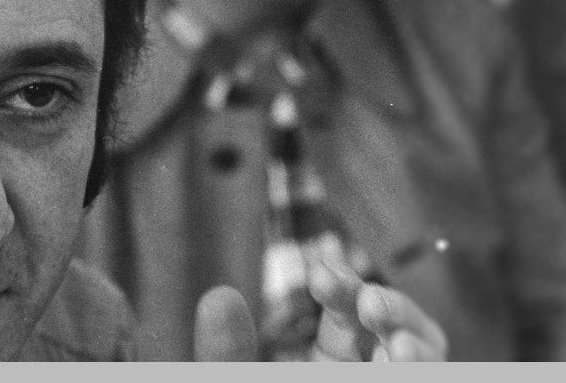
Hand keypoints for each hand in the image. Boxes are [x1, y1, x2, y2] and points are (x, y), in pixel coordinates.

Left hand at [193, 261, 447, 360]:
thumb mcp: (236, 381)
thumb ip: (224, 353)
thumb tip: (218, 295)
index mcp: (334, 358)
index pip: (348, 310)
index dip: (341, 288)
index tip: (321, 276)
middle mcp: (369, 366)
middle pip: (399, 330)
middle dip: (393, 310)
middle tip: (369, 303)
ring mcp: (391, 376)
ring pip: (428, 360)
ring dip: (420, 348)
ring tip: (395, 346)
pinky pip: (431, 378)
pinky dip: (423, 370)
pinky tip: (398, 366)